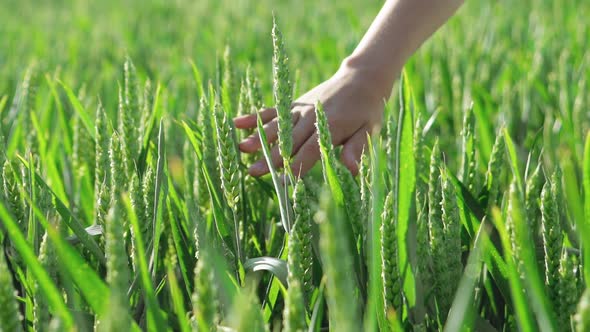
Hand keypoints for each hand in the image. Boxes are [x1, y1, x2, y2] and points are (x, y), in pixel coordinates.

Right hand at [234, 62, 392, 176]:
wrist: (362, 79)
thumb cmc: (367, 111)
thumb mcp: (369, 131)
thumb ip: (357, 150)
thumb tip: (352, 170)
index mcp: (329, 128)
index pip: (309, 152)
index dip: (295, 167)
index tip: (280, 182)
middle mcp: (311, 118)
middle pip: (287, 142)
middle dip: (269, 158)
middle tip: (252, 171)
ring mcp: (299, 109)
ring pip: (276, 126)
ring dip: (257, 137)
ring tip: (240, 148)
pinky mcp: (294, 103)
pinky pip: (272, 110)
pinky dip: (255, 116)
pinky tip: (237, 123)